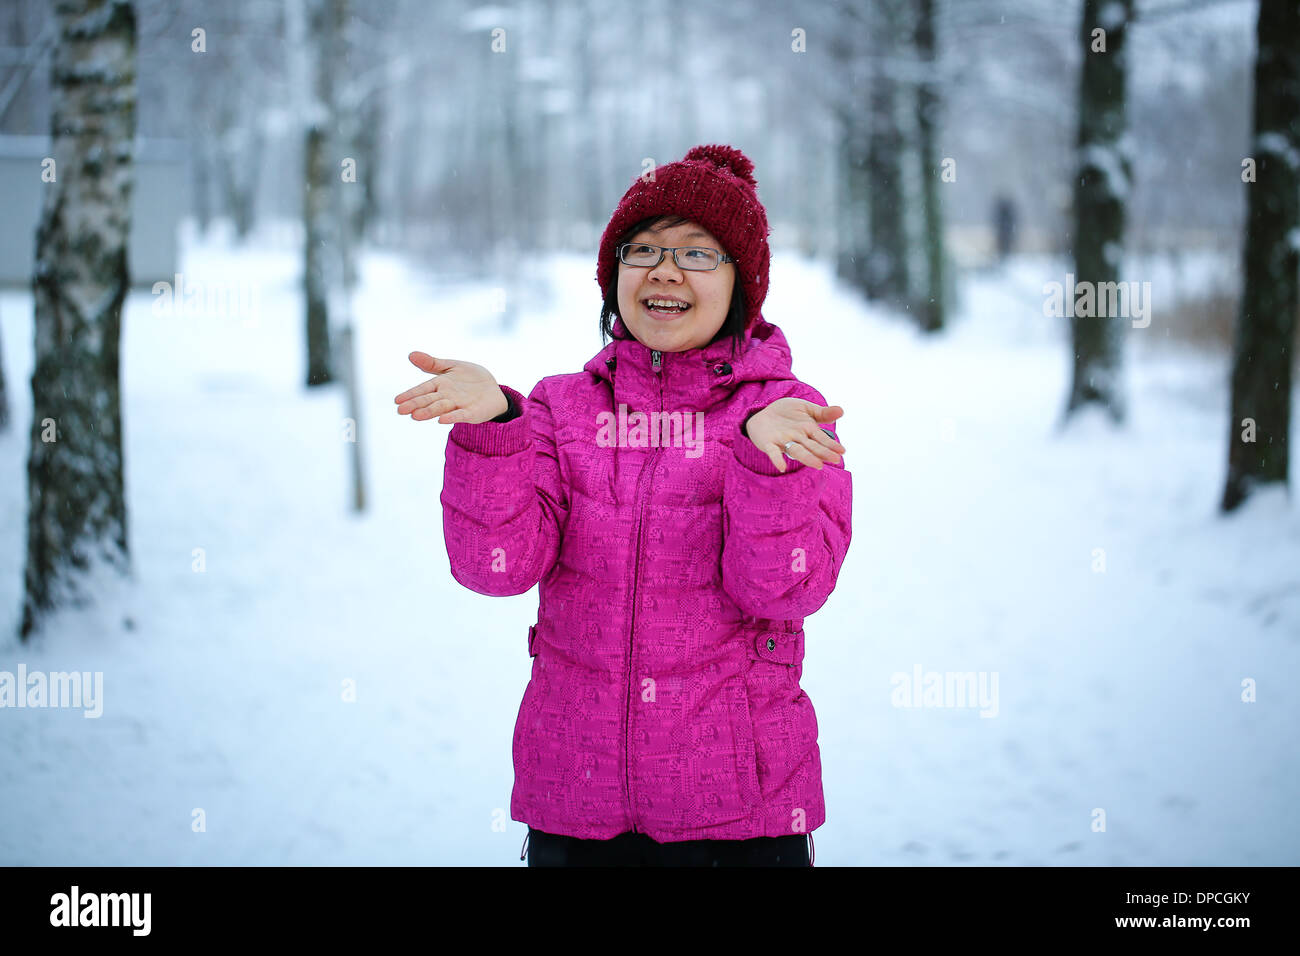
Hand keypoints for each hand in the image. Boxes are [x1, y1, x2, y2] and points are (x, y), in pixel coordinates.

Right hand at [394, 352, 508, 423]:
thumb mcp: (452, 366)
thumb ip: (432, 364)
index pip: (422, 390)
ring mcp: (459, 405)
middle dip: (415, 405)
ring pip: (441, 408)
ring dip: (429, 412)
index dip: (410, 395)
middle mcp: (447, 397)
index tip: (397, 400)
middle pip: (429, 400)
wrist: (494, 390)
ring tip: (415, 416)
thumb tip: (411, 354)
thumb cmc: (471, 379)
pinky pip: (461, 415)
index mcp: (440, 385)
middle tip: (401, 410)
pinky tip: (442, 420)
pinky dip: (452, 417)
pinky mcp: (471, 413)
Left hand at [745, 397, 845, 472]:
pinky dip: (777, 459)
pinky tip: (782, 467)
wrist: (763, 412)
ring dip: (807, 458)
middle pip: (812, 446)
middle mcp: (797, 438)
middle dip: (823, 452)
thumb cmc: (787, 413)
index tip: (842, 451)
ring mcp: (783, 441)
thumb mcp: (805, 408)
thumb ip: (822, 412)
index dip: (831, 445)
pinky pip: (773, 452)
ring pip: (797, 451)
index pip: (821, 439)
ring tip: (818, 465)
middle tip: (835, 459)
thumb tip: (842, 411)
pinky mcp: (768, 443)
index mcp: (808, 430)